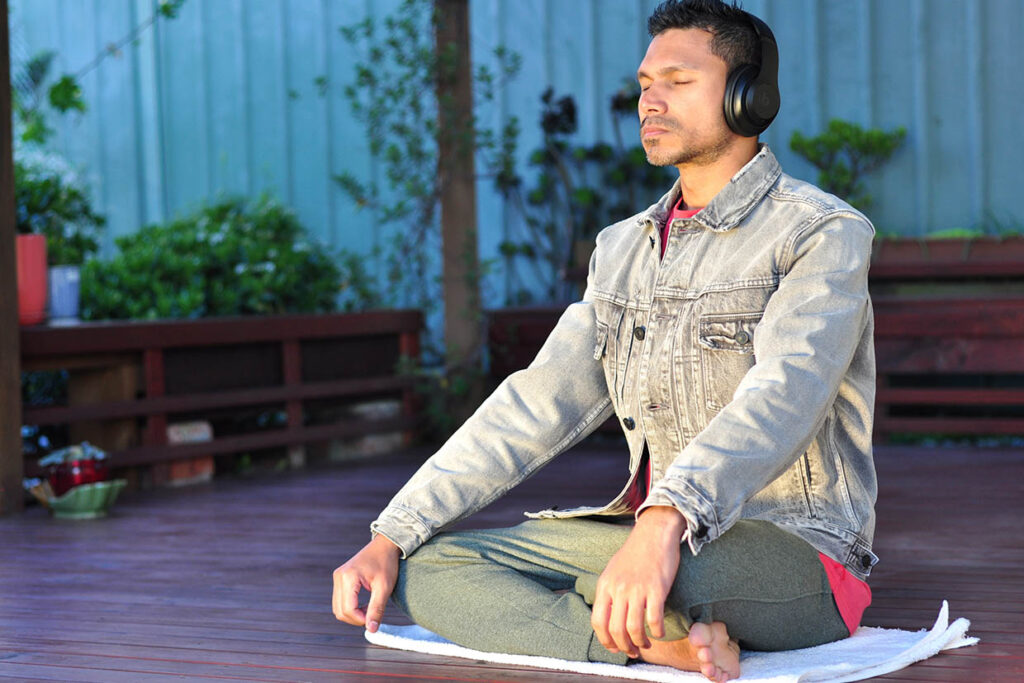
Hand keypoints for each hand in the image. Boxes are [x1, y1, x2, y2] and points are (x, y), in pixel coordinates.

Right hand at [332, 534, 400, 632]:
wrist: (385, 545)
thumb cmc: (386, 563)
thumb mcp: (385, 587)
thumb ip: (377, 609)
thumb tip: (371, 630)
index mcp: (348, 577)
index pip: (348, 609)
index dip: (360, 619)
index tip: (374, 619)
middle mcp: (339, 576)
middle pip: (340, 611)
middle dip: (355, 619)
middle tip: (372, 615)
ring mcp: (337, 577)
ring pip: (338, 608)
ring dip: (352, 614)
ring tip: (369, 608)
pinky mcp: (340, 578)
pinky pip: (340, 600)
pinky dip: (350, 607)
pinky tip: (364, 603)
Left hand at [591, 506, 684, 657]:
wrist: (653, 533)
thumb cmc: (635, 553)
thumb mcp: (613, 571)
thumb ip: (609, 592)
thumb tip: (607, 616)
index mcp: (605, 585)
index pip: (597, 621)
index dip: (605, 640)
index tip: (614, 648)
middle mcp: (618, 588)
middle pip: (615, 629)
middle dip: (623, 647)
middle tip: (631, 651)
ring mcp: (637, 589)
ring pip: (633, 628)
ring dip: (640, 643)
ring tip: (645, 644)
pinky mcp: (656, 588)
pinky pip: (654, 619)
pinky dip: (657, 632)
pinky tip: (659, 632)